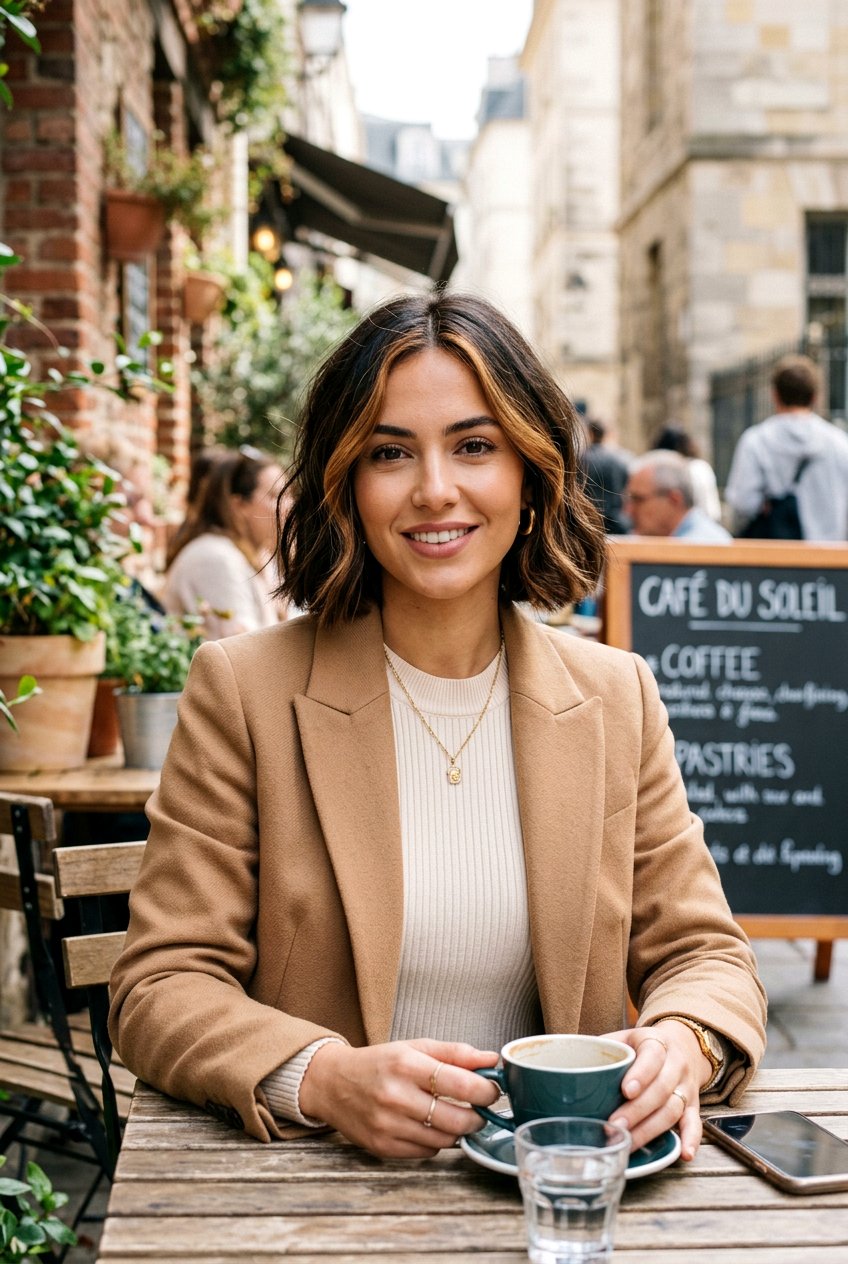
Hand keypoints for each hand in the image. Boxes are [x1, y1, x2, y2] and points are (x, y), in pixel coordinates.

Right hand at [299, 1038, 499, 1157]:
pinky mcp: (383, 1147)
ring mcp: (388, 1125)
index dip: (485, 1090)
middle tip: (480, 1109)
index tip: (492, 1090)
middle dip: (478, 1117)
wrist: (332, 1083)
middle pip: (456, 1119)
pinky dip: (436, 1142)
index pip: (460, 1083)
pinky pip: (426, 1153)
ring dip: (458, 1131)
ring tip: (455, 1116)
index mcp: (406, 1065)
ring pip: (444, 1140)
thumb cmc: (378, 1063)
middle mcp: (396, 1096)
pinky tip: (430, 1126)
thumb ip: (455, 1053)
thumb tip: (491, 1059)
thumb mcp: (414, 1047)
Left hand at [604, 1022, 713, 1159]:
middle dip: (638, 1110)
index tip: (625, 1090)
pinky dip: (691, 1139)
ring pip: (674, 1109)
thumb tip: (562, 1066)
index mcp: (657, 1042)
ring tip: (628, 1142)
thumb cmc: (642, 1046)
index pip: (652, 1055)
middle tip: (615, 1125)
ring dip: (651, 1128)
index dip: (641, 1074)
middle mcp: (676, 1064)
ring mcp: (686, 1086)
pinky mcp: (694, 1105)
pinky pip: (695, 1123)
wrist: (681, 1046)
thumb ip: (600, 1049)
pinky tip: (684, 1153)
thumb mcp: (623, 1038)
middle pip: (661, 1088)